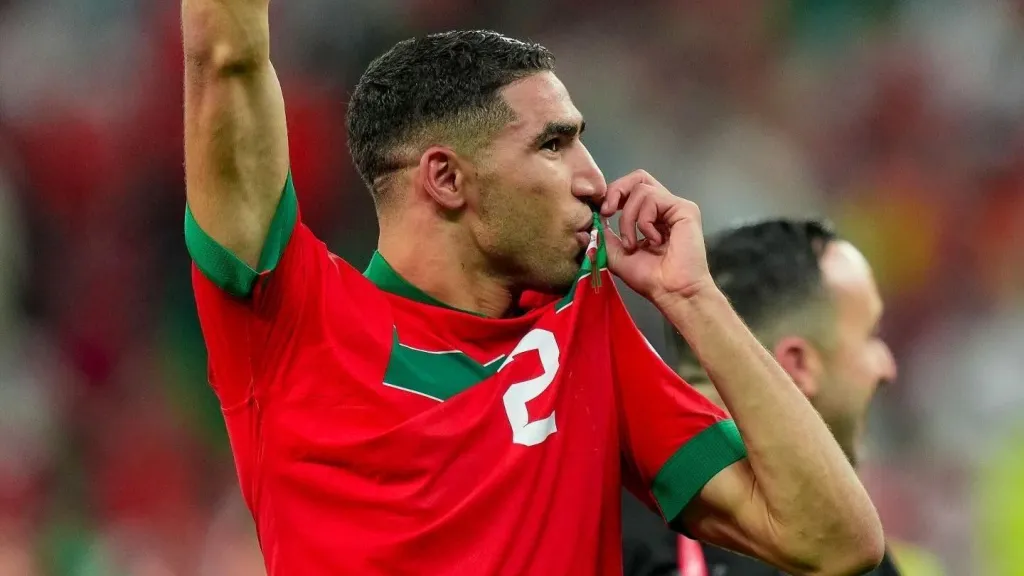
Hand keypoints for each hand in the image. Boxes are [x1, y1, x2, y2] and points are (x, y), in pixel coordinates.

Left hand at [599, 170, 714, 305]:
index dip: (612, 194)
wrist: (670, 291)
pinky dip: (644, 221)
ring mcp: (674, 206)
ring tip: (634, 244)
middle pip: (638, 177)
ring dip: (629, 219)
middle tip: (607, 212)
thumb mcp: (615, 253)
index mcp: (649, 215)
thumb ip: (604, 233)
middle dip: (616, 191)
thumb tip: (591, 218)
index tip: (601, 213)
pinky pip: (653, 198)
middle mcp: (663, 207)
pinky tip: (653, 241)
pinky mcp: (685, 208)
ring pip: (640, 189)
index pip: (630, 188)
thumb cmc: (648, 278)